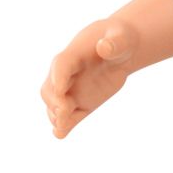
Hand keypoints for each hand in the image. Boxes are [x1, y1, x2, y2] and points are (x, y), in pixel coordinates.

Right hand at [40, 17, 137, 138]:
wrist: (121, 48)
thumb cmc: (119, 38)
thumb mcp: (121, 37)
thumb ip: (113, 43)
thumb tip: (104, 47)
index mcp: (73, 54)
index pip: (61, 65)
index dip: (58, 77)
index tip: (61, 89)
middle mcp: (67, 74)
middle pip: (51, 88)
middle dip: (55, 101)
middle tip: (64, 111)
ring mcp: (73, 90)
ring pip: (56, 105)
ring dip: (57, 116)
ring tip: (62, 127)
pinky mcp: (82, 103)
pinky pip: (70, 116)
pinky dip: (65, 125)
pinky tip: (61, 135)